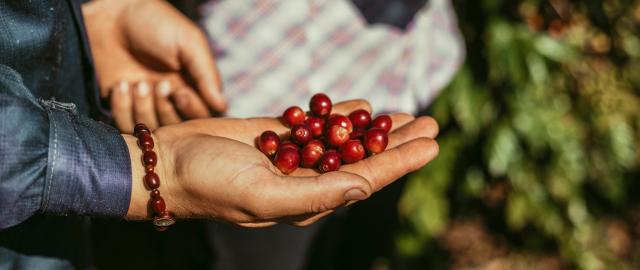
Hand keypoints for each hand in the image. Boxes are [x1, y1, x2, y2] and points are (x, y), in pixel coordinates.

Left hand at [83, 0, 226, 132]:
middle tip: (159, 84)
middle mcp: (169, 98)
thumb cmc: (155, 22)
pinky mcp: (119, 105)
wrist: (110, 14)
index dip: (191, 109)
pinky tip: (120, 84)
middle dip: (166, 109)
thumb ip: (206, 75)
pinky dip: (122, 107)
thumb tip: (222, 106)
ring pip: (150, 128)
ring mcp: (144, 103)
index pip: (201, 115)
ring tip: (137, 82)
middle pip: (176, 127)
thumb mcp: (189, 42)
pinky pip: (124, 124)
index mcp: (191, 84)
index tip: (180, 91)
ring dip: (143, 107)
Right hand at [124, 100, 439, 226]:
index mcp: (308, 199)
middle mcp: (306, 179)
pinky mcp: (276, 136)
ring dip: (374, 127)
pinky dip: (339, 114)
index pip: (366, 179)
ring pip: (344, 139)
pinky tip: (361, 106)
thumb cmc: (211, 185)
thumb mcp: (265, 196)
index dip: (401, 162)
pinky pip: (315, 123)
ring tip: (406, 114)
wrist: (168, 163)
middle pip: (363, 157)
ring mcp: (292, 157)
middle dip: (397, 142)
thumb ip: (316, 195)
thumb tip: (364, 189)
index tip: (432, 144)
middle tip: (430, 122)